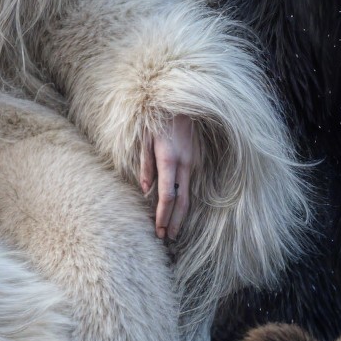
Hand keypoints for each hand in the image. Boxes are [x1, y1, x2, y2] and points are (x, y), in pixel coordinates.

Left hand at [140, 115, 199, 242]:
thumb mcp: (145, 138)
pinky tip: (179, 212)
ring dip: (181, 216)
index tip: (158, 230)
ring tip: (173, 232)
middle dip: (174, 222)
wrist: (182, 101)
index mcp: (170, 159)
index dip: (163, 215)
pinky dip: (184, 202)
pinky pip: (190, 186)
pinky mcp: (196, 160)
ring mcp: (193, 163)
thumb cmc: (158, 118)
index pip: (167, 195)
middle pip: (181, 201)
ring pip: (189, 196)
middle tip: (166, 239)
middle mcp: (185, 164)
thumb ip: (145, 164)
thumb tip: (145, 188)